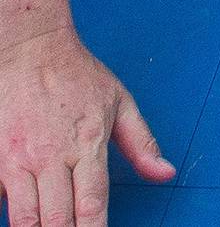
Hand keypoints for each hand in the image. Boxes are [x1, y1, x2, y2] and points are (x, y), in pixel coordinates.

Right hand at [0, 25, 174, 226]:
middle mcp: (52, 155)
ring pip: (24, 219)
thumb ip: (142, 142)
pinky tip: (21, 220)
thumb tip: (166, 173)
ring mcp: (19, 159)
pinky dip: (10, 215)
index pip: (92, 206)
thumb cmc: (77, 76)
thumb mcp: (120, 101)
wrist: (32, 48)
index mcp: (88, 142)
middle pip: (56, 220)